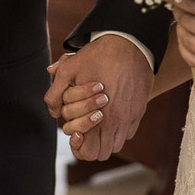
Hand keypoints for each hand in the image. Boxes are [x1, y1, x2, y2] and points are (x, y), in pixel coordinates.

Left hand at [44, 35, 151, 160]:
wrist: (130, 42)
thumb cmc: (99, 55)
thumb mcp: (70, 68)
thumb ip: (56, 91)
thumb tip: (53, 109)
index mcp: (102, 116)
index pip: (91, 152)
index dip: (80, 148)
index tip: (76, 133)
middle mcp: (120, 120)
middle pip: (104, 152)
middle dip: (92, 145)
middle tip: (85, 130)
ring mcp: (132, 116)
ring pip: (118, 144)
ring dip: (106, 138)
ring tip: (97, 123)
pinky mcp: (140, 109)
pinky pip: (129, 131)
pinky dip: (119, 129)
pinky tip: (111, 114)